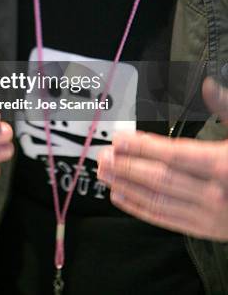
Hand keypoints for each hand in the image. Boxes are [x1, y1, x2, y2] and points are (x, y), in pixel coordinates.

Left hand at [97, 77, 227, 239]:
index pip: (175, 155)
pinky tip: (122, 197)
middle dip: (128, 167)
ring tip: (104, 173)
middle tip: (101, 156)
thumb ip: (227, 107)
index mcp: (226, 165)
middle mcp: (216, 195)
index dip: (143, 147)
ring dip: (128, 187)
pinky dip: (142, 209)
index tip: (118, 138)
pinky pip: (168, 220)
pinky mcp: (209, 230)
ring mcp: (212, 218)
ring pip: (160, 201)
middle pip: (162, 179)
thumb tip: (208, 84)